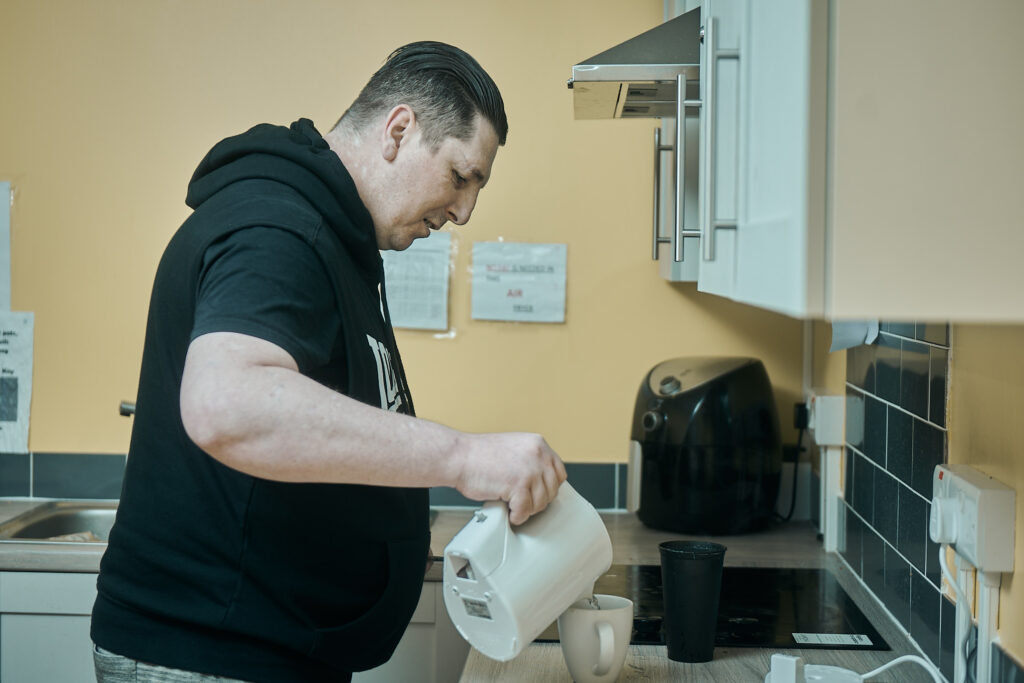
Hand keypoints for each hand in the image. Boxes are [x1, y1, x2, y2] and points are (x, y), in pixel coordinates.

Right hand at [453, 432, 567, 524]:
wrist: (458, 456)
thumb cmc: (478, 455)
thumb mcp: (514, 448)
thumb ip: (530, 460)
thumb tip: (541, 481)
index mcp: (537, 444)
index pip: (559, 472)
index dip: (549, 486)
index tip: (539, 493)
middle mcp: (537, 455)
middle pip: (552, 489)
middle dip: (538, 500)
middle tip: (522, 502)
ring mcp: (529, 469)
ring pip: (540, 503)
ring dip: (526, 509)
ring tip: (513, 506)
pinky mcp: (518, 485)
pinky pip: (525, 511)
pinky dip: (517, 516)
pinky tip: (509, 512)